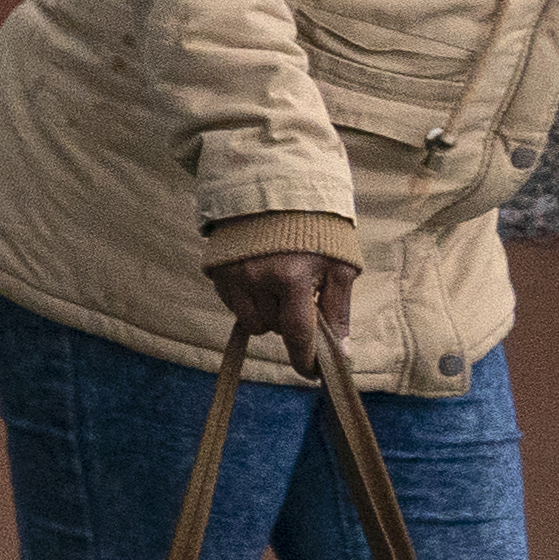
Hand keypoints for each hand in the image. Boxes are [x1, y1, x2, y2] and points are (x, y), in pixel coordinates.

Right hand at [201, 222, 357, 385]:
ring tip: (280, 288)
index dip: (305, 359)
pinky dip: (248, 302)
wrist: (276, 186)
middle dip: (290, 323)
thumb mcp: (340, 265)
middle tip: (302, 300)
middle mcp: (258, 278)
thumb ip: (338, 310)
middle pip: (274, 328)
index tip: (312, 373)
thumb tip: (341, 354)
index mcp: (292, 277)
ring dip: (268, 314)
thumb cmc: (317, 227)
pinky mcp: (217, 269)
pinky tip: (260, 279)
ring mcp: (233, 274)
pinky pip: (233, 305)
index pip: (297, 334)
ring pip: (252, 321)